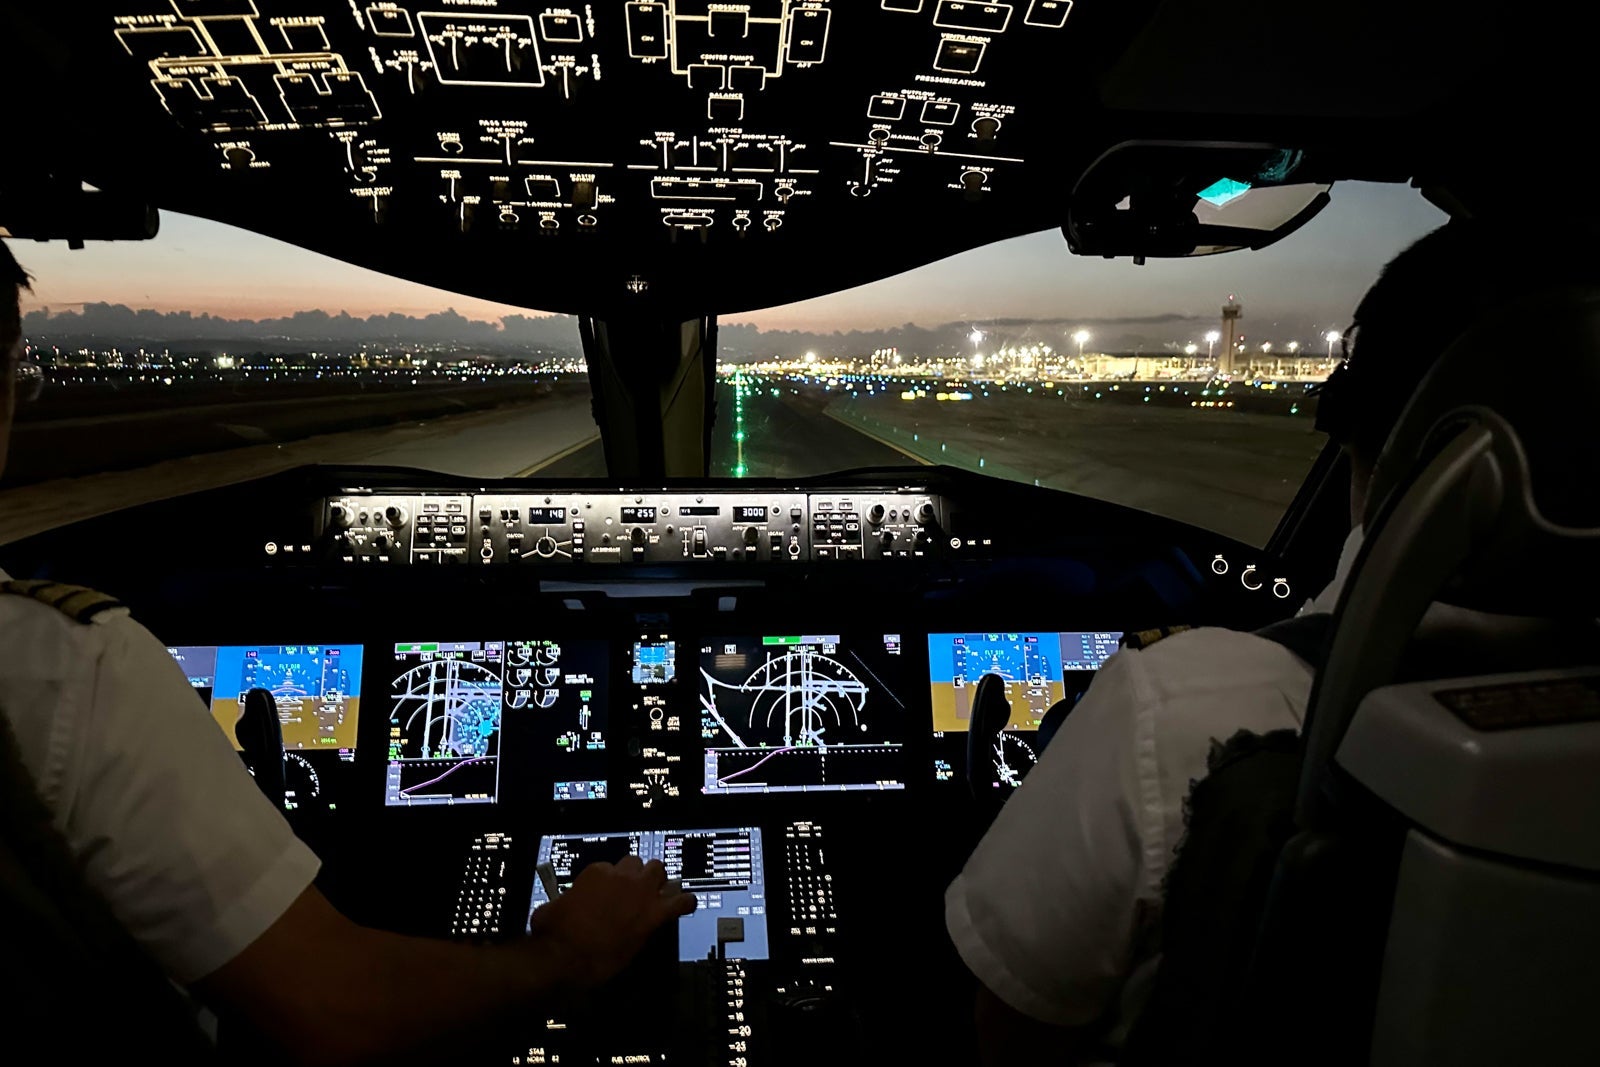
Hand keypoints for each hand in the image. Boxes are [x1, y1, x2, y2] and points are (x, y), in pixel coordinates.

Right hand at [525, 856, 696, 988]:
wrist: (565, 956)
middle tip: (633, 892)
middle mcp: (621, 877)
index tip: (608, 895)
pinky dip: (685, 903)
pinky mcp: (652, 915)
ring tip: (657, 893)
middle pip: (637, 864)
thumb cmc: (553, 934)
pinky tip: (688, 905)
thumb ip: (562, 902)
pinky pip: (679, 903)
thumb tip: (560, 906)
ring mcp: (640, 893)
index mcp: (596, 873)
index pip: (610, 869)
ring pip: (659, 872)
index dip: (610, 884)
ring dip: (658, 882)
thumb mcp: (550, 909)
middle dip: (636, 876)